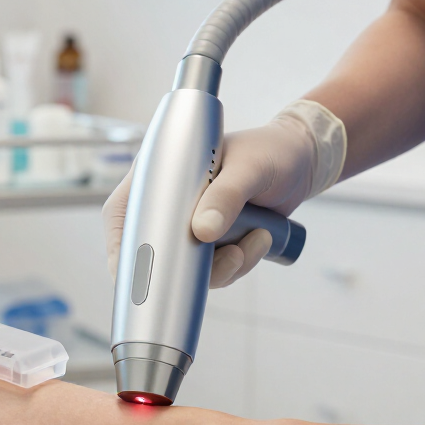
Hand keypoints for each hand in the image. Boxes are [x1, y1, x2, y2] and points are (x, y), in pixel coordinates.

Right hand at [103, 101, 344, 288]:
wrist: (302, 162)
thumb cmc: (271, 150)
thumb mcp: (249, 167)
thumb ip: (227, 196)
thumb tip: (202, 231)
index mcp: (161, 173)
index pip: (124, 213)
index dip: (123, 247)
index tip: (137, 274)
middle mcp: (170, 203)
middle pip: (154, 252)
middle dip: (186, 267)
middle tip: (226, 258)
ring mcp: (192, 226)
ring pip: (188, 268)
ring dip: (223, 266)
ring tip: (256, 238)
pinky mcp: (214, 242)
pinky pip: (216, 270)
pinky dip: (240, 263)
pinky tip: (261, 238)